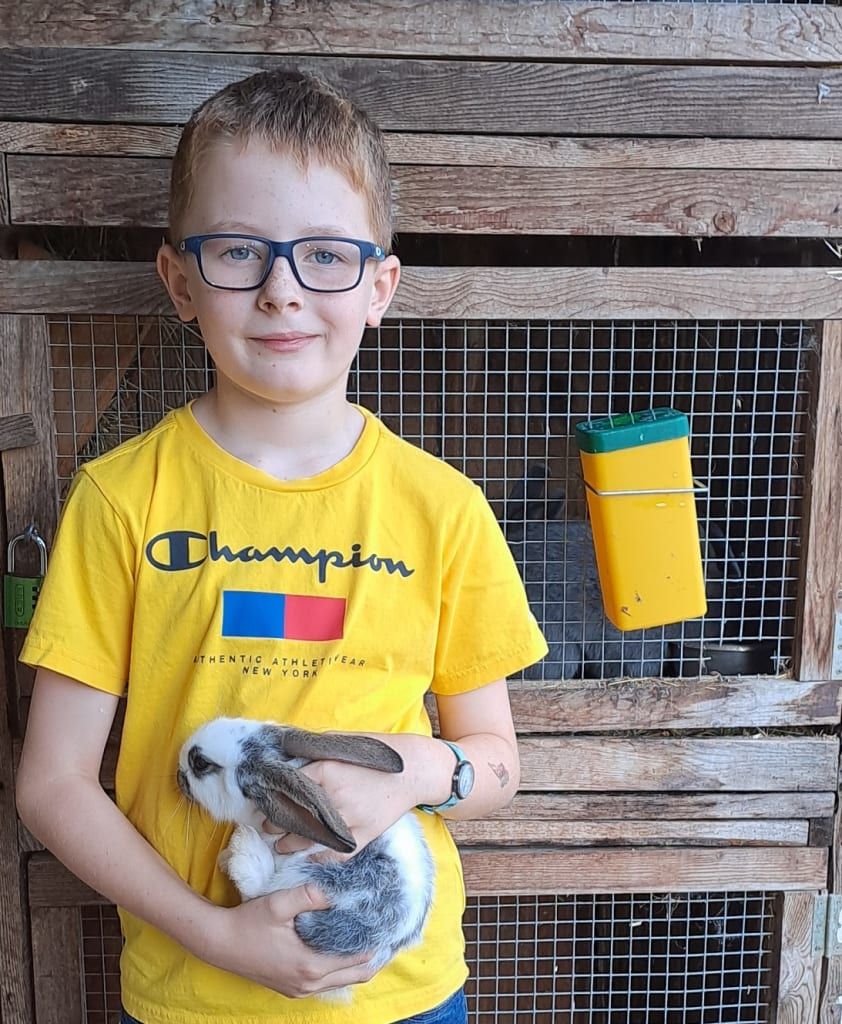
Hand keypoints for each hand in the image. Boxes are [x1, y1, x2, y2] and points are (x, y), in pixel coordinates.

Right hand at [198, 883, 377, 997]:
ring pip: (341, 981)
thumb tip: (338, 890)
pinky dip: (340, 968)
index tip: (388, 926)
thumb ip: (309, 895)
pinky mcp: (291, 987)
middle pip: (355, 976)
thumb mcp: (279, 903)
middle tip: (387, 932)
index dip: (376, 944)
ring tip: (370, 936)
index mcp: (309, 966)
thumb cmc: (248, 922)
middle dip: (374, 956)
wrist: (219, 943)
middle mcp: (308, 984)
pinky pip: (327, 982)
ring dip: (358, 963)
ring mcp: (299, 989)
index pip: (356, 961)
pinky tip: (343, 947)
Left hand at [263, 757, 418, 861]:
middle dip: (277, 823)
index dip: (273, 796)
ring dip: (291, 843)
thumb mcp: (345, 742)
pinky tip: (309, 859)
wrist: (414, 769)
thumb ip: (318, 750)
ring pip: (311, 837)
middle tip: (267, 826)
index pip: (289, 787)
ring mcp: (350, 818)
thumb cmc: (380, 751)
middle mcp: (335, 796)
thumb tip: (290, 756)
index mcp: (327, 770)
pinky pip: (336, 853)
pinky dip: (320, 858)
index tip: (264, 802)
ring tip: (280, 845)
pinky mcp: (364, 834)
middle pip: (295, 815)